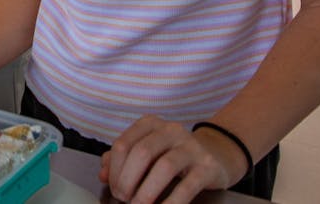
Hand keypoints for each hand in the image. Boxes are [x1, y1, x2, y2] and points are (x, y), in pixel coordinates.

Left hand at [99, 115, 244, 203]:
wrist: (217, 155)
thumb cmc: (173, 154)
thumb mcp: (148, 150)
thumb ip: (123, 159)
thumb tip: (103, 174)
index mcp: (150, 124)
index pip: (123, 144)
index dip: (114, 170)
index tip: (114, 189)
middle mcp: (170, 130)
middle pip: (141, 153)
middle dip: (128, 180)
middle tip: (124, 199)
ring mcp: (191, 146)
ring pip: (164, 167)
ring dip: (147, 191)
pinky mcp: (208, 166)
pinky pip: (187, 186)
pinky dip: (171, 202)